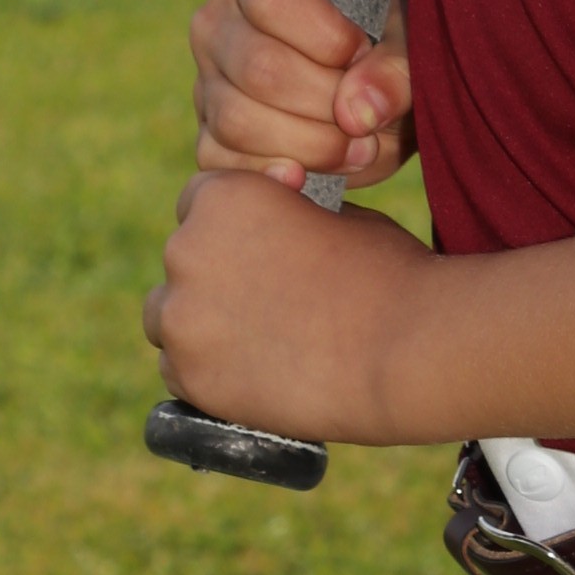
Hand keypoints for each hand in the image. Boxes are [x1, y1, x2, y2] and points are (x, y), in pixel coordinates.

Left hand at [144, 168, 430, 442]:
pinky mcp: (190, 377)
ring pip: (169, 317)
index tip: (255, 249)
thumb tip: (275, 232)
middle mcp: (187, 249)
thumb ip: (288, 217)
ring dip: (200, 324)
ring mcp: (183, 317)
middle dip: (213, 275)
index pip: (199, 202)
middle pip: (181, 259)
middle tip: (264, 301)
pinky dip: (207, 372)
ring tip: (257, 340)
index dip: (231, 226)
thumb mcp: (338, 216)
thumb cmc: (387, 274)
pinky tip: (253, 373)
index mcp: (225, 196)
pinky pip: (177, 371)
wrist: (406, 349)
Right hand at [190, 0, 412, 187]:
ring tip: (359, 145)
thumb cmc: (387, 47)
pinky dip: (278, 177)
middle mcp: (217, 23)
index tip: (364, 51)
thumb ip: (396, 69)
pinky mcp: (209, 139)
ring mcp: (206, 83)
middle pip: (259, 66)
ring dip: (312, 145)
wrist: (380, 94)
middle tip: (369, 115)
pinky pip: (226, 166)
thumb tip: (357, 112)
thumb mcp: (409, 43)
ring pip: (238, 121)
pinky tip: (313, 176)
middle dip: (327, 100)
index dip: (327, 34)